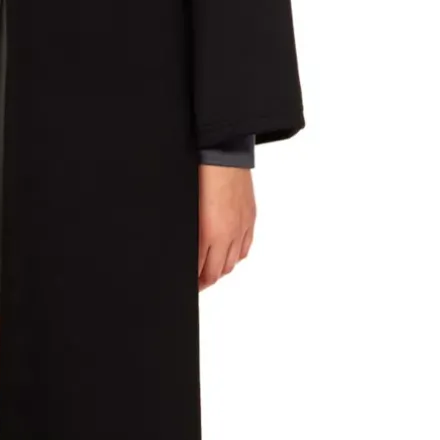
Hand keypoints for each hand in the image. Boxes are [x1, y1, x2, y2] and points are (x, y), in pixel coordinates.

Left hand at [197, 165, 254, 289]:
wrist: (223, 153)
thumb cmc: (202, 175)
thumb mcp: (189, 208)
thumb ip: (192, 233)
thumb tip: (190, 248)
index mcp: (211, 234)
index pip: (203, 271)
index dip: (196, 282)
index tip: (190, 285)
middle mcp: (229, 234)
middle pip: (218, 271)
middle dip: (206, 281)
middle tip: (197, 283)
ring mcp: (242, 227)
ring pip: (232, 262)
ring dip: (221, 270)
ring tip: (210, 271)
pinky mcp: (250, 218)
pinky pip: (245, 248)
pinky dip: (236, 256)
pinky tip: (229, 256)